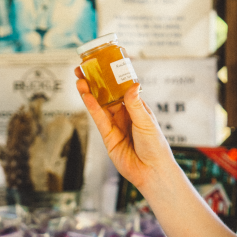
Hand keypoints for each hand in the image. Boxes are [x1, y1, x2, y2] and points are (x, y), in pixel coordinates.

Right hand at [74, 67, 173, 191]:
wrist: (151, 171)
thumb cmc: (156, 146)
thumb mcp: (146, 122)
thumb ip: (135, 104)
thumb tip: (133, 84)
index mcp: (138, 108)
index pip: (123, 88)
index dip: (113, 77)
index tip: (104, 64)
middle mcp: (125, 115)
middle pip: (108, 95)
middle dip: (96, 83)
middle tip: (85, 69)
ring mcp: (116, 125)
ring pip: (100, 105)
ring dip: (90, 93)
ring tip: (80, 79)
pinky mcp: (108, 137)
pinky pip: (98, 119)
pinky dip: (92, 107)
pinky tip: (85, 96)